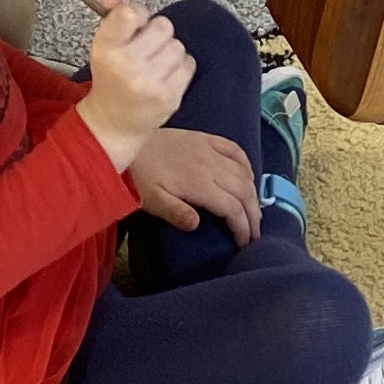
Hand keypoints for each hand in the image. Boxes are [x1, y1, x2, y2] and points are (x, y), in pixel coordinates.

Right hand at [79, 0, 193, 158]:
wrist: (114, 123)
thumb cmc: (111, 79)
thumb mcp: (104, 47)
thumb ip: (111, 18)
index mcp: (106, 49)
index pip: (130, 13)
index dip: (138, 13)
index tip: (136, 22)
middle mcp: (126, 66)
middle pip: (162, 25)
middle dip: (158, 33)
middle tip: (147, 47)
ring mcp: (149, 83)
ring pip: (177, 45)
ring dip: (169, 51)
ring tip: (155, 64)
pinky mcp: (169, 96)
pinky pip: (189, 64)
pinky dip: (180, 67)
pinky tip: (165, 76)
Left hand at [122, 126, 260, 246]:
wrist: (128, 141)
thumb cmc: (139, 176)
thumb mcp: (152, 200)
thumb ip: (175, 212)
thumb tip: (197, 225)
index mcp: (200, 183)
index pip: (232, 207)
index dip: (243, 227)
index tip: (245, 243)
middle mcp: (211, 165)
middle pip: (244, 191)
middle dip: (253, 214)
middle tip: (255, 233)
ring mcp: (210, 150)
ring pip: (243, 173)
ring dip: (253, 193)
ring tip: (253, 211)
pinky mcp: (206, 139)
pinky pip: (235, 150)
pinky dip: (247, 165)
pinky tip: (248, 176)